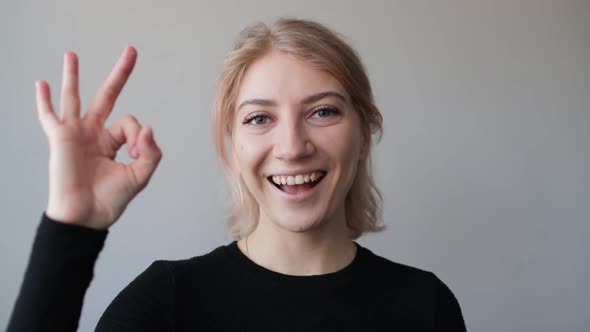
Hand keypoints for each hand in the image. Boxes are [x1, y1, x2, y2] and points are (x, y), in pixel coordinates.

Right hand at [36, 47, 161, 229]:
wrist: (87, 217)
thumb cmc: (111, 199)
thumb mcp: (140, 175)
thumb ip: (150, 152)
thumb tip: (149, 128)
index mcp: (113, 141)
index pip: (131, 123)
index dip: (137, 135)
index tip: (135, 152)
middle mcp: (95, 133)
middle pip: (108, 96)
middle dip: (120, 74)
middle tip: (132, 50)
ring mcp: (76, 133)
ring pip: (75, 97)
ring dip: (73, 76)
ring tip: (72, 54)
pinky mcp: (61, 138)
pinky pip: (49, 116)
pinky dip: (44, 101)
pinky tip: (42, 84)